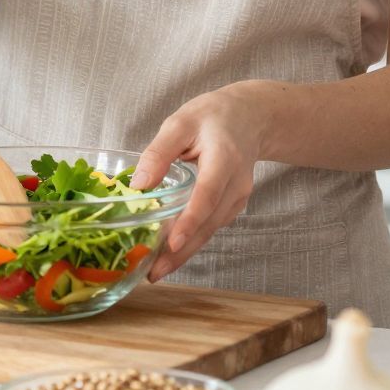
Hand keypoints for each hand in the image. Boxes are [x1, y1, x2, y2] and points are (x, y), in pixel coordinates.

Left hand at [131, 83, 272, 282]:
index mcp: (224, 158)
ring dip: (185, 252)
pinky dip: (192, 241)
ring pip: (211, 229)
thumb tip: (139, 185)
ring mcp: (238, 197)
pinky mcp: (233, 205)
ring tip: (156, 271)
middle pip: (209, 222)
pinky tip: (170, 254)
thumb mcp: (181, 121)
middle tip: (154, 273)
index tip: (173, 243)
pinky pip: (212, 226)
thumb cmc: (213, 116)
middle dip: (182, 251)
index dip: (190, 220)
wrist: (250, 117)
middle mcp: (237, 183)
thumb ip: (160, 151)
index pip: (208, 194)